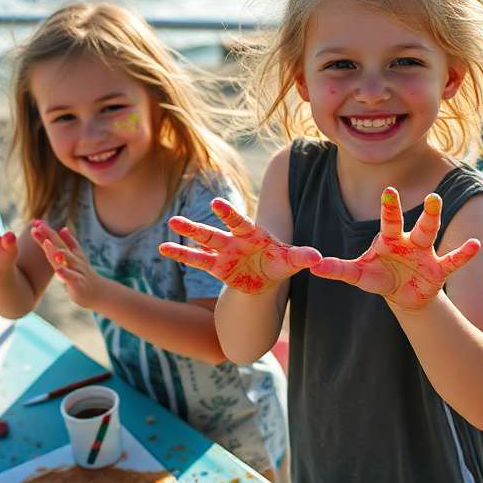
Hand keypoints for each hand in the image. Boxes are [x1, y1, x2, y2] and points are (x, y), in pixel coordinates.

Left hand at [31, 220, 104, 307]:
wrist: (97, 292)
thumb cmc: (82, 274)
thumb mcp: (76, 257)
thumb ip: (69, 243)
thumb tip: (63, 228)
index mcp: (72, 253)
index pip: (58, 240)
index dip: (47, 232)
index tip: (36, 222)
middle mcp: (75, 259)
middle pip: (61, 245)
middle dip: (50, 236)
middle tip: (40, 226)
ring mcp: (78, 270)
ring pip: (68, 260)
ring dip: (58, 252)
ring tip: (48, 244)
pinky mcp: (79, 283)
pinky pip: (72, 277)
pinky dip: (66, 274)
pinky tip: (59, 271)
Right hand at [159, 198, 320, 293]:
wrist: (266, 279)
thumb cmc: (279, 264)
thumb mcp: (291, 262)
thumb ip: (302, 257)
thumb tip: (318, 258)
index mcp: (251, 234)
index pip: (238, 222)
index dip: (228, 213)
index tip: (216, 203)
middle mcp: (233, 240)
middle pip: (213, 232)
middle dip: (197, 226)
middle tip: (178, 219)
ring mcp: (222, 252)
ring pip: (202, 241)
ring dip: (187, 233)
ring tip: (170, 224)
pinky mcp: (216, 266)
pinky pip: (196, 260)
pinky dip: (181, 254)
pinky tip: (164, 248)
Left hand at [309, 188, 479, 313]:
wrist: (402, 295)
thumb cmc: (379, 277)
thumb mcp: (358, 275)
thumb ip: (338, 269)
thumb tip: (312, 266)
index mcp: (389, 238)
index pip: (389, 219)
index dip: (390, 206)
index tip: (390, 190)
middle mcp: (409, 240)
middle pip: (415, 222)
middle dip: (422, 210)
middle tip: (429, 193)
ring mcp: (426, 253)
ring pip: (432, 233)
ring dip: (436, 219)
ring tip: (440, 202)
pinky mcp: (438, 270)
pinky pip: (453, 261)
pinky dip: (464, 253)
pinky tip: (475, 245)